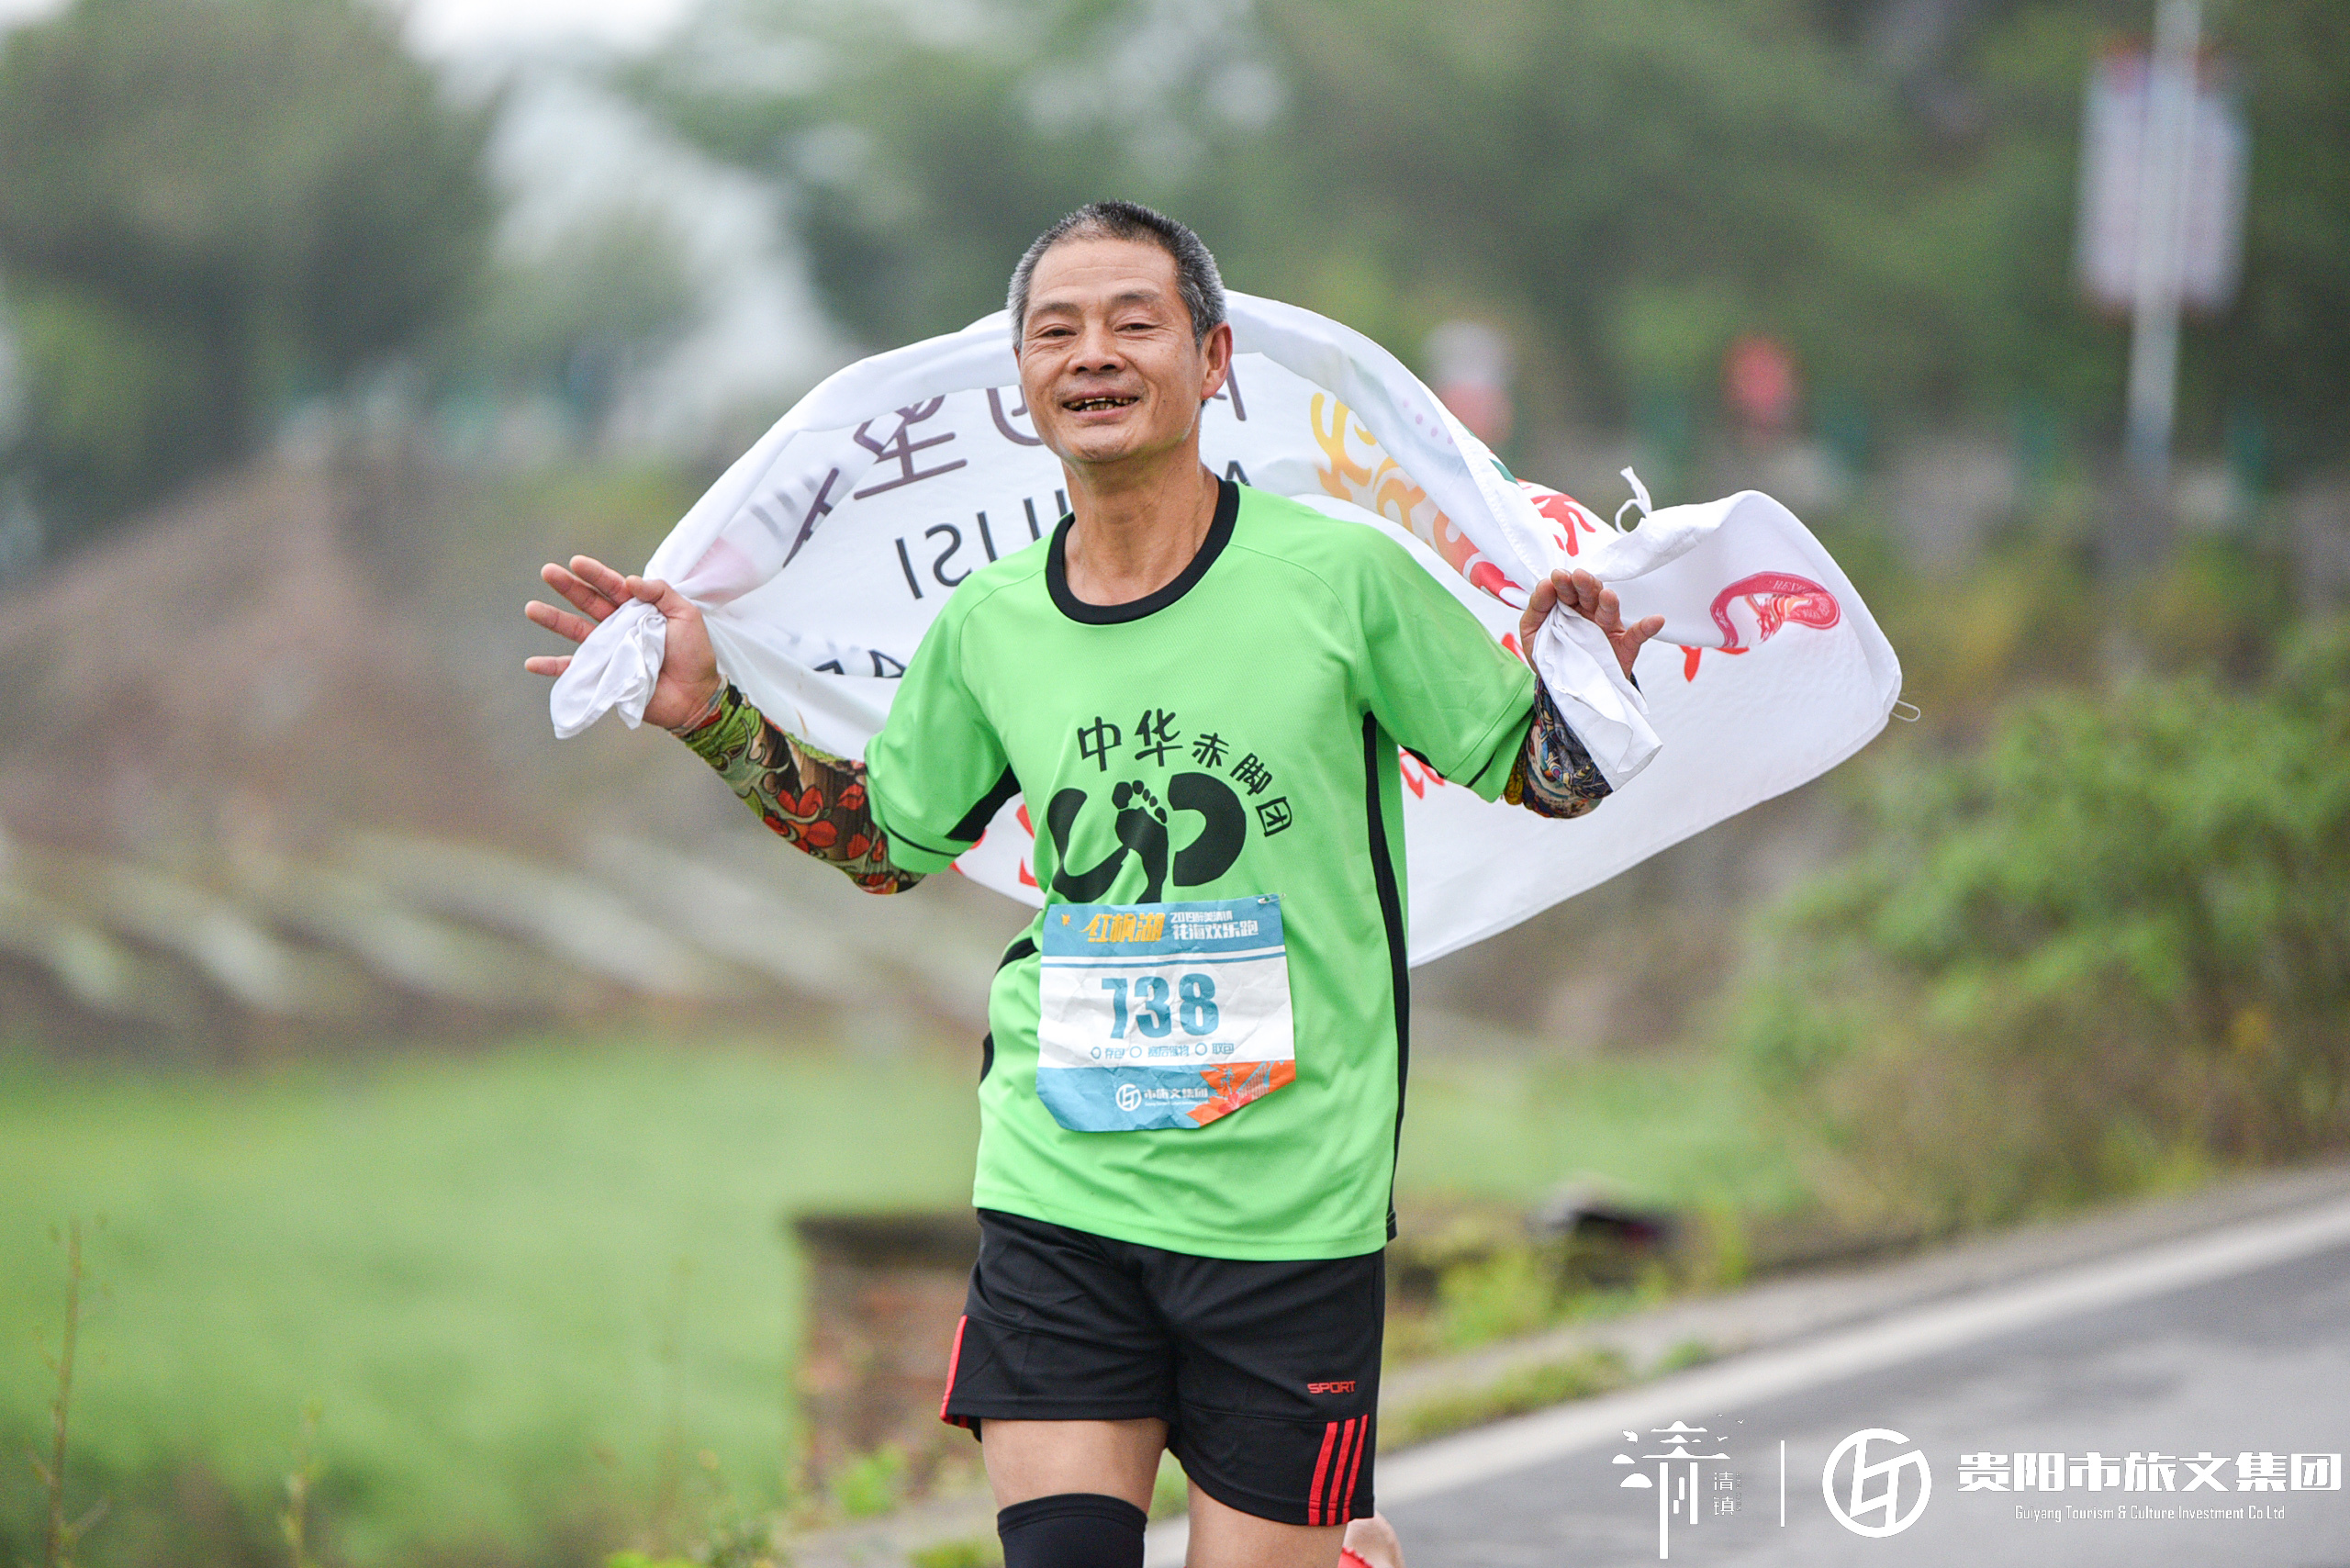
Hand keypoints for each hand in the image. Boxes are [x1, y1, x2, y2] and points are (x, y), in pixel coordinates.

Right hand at [523, 555, 722, 731]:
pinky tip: (531, 663)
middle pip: (588, 603)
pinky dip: (553, 668)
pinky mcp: (605, 675)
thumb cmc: (695, 654)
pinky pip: (574, 670)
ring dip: (553, 620)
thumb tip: (630, 580)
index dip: (595, 574)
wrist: (696, 696)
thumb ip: (661, 593)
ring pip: (576, 631)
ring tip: (531, 608)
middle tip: (547, 572)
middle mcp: (620, 626)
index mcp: (638, 609)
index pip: (613, 587)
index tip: (576, 562)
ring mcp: (610, 650)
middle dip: (568, 587)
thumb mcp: (686, 615)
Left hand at [1520, 567, 1664, 681]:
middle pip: (1589, 595)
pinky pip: (1637, 636)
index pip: (1568, 589)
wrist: (1563, 690)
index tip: (1557, 577)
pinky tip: (1656, 619)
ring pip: (1610, 611)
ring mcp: (1607, 629)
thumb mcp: (1532, 631)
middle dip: (1584, 585)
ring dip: (1610, 602)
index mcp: (1568, 606)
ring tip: (1608, 595)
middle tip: (1578, 577)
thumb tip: (1545, 584)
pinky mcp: (1623, 647)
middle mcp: (1589, 613)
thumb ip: (1537, 607)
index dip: (1564, 582)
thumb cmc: (1550, 655)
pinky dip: (1647, 628)